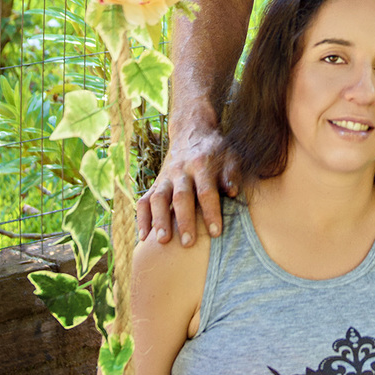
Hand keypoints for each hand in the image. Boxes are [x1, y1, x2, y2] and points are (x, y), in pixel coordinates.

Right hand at [137, 112, 239, 246]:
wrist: (192, 131)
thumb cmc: (215, 150)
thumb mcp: (229, 156)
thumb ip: (231, 174)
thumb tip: (233, 192)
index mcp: (202, 165)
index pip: (206, 191)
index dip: (211, 212)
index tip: (215, 233)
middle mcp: (181, 171)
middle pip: (181, 196)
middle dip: (184, 220)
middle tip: (188, 243)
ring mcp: (165, 177)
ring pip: (158, 198)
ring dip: (159, 220)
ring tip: (162, 241)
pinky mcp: (155, 183)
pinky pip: (144, 200)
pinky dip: (142, 218)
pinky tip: (144, 237)